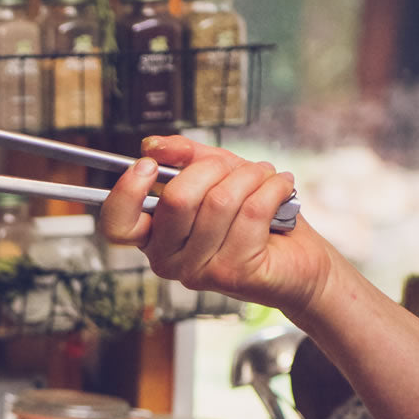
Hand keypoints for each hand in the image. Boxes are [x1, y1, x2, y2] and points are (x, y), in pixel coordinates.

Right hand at [98, 136, 334, 321]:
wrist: (299, 259)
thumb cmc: (256, 218)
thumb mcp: (216, 176)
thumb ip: (184, 158)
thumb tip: (152, 145)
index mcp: (154, 237)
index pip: (118, 224)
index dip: (127, 191)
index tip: (149, 165)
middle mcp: (168, 260)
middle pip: (176, 198)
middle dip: (215, 168)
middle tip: (237, 168)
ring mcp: (199, 271)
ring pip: (220, 201)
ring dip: (252, 176)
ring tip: (265, 178)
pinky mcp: (234, 273)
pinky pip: (252, 211)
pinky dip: (273, 188)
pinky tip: (281, 187)